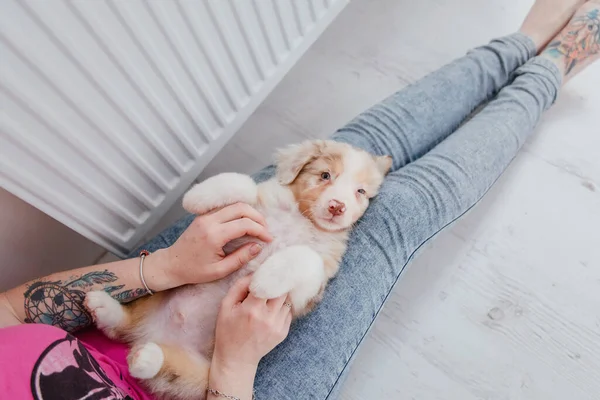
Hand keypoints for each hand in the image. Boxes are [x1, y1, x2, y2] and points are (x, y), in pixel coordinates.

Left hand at [146, 203, 272, 290]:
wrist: (171, 264)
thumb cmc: (194, 271)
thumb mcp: (219, 271)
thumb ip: (240, 258)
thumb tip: (258, 246)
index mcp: (214, 235)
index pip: (244, 225)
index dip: (260, 230)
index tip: (269, 239)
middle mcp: (210, 221)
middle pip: (241, 208)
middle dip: (258, 218)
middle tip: (266, 230)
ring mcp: (206, 216)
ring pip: (234, 205)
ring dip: (250, 213)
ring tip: (258, 227)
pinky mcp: (204, 215)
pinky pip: (226, 207)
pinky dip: (239, 212)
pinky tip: (245, 223)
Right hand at [213, 276, 291, 370]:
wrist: (236, 359)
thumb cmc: (227, 332)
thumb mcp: (225, 306)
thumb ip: (240, 287)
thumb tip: (255, 272)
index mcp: (252, 309)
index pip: (269, 283)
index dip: (271, 274)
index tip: (273, 266)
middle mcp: (268, 317)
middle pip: (282, 290)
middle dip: (278, 283)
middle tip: (275, 278)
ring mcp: (277, 326)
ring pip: (287, 301)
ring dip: (281, 295)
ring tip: (272, 295)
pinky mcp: (283, 333)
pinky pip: (288, 313)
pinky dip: (282, 307)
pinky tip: (272, 309)